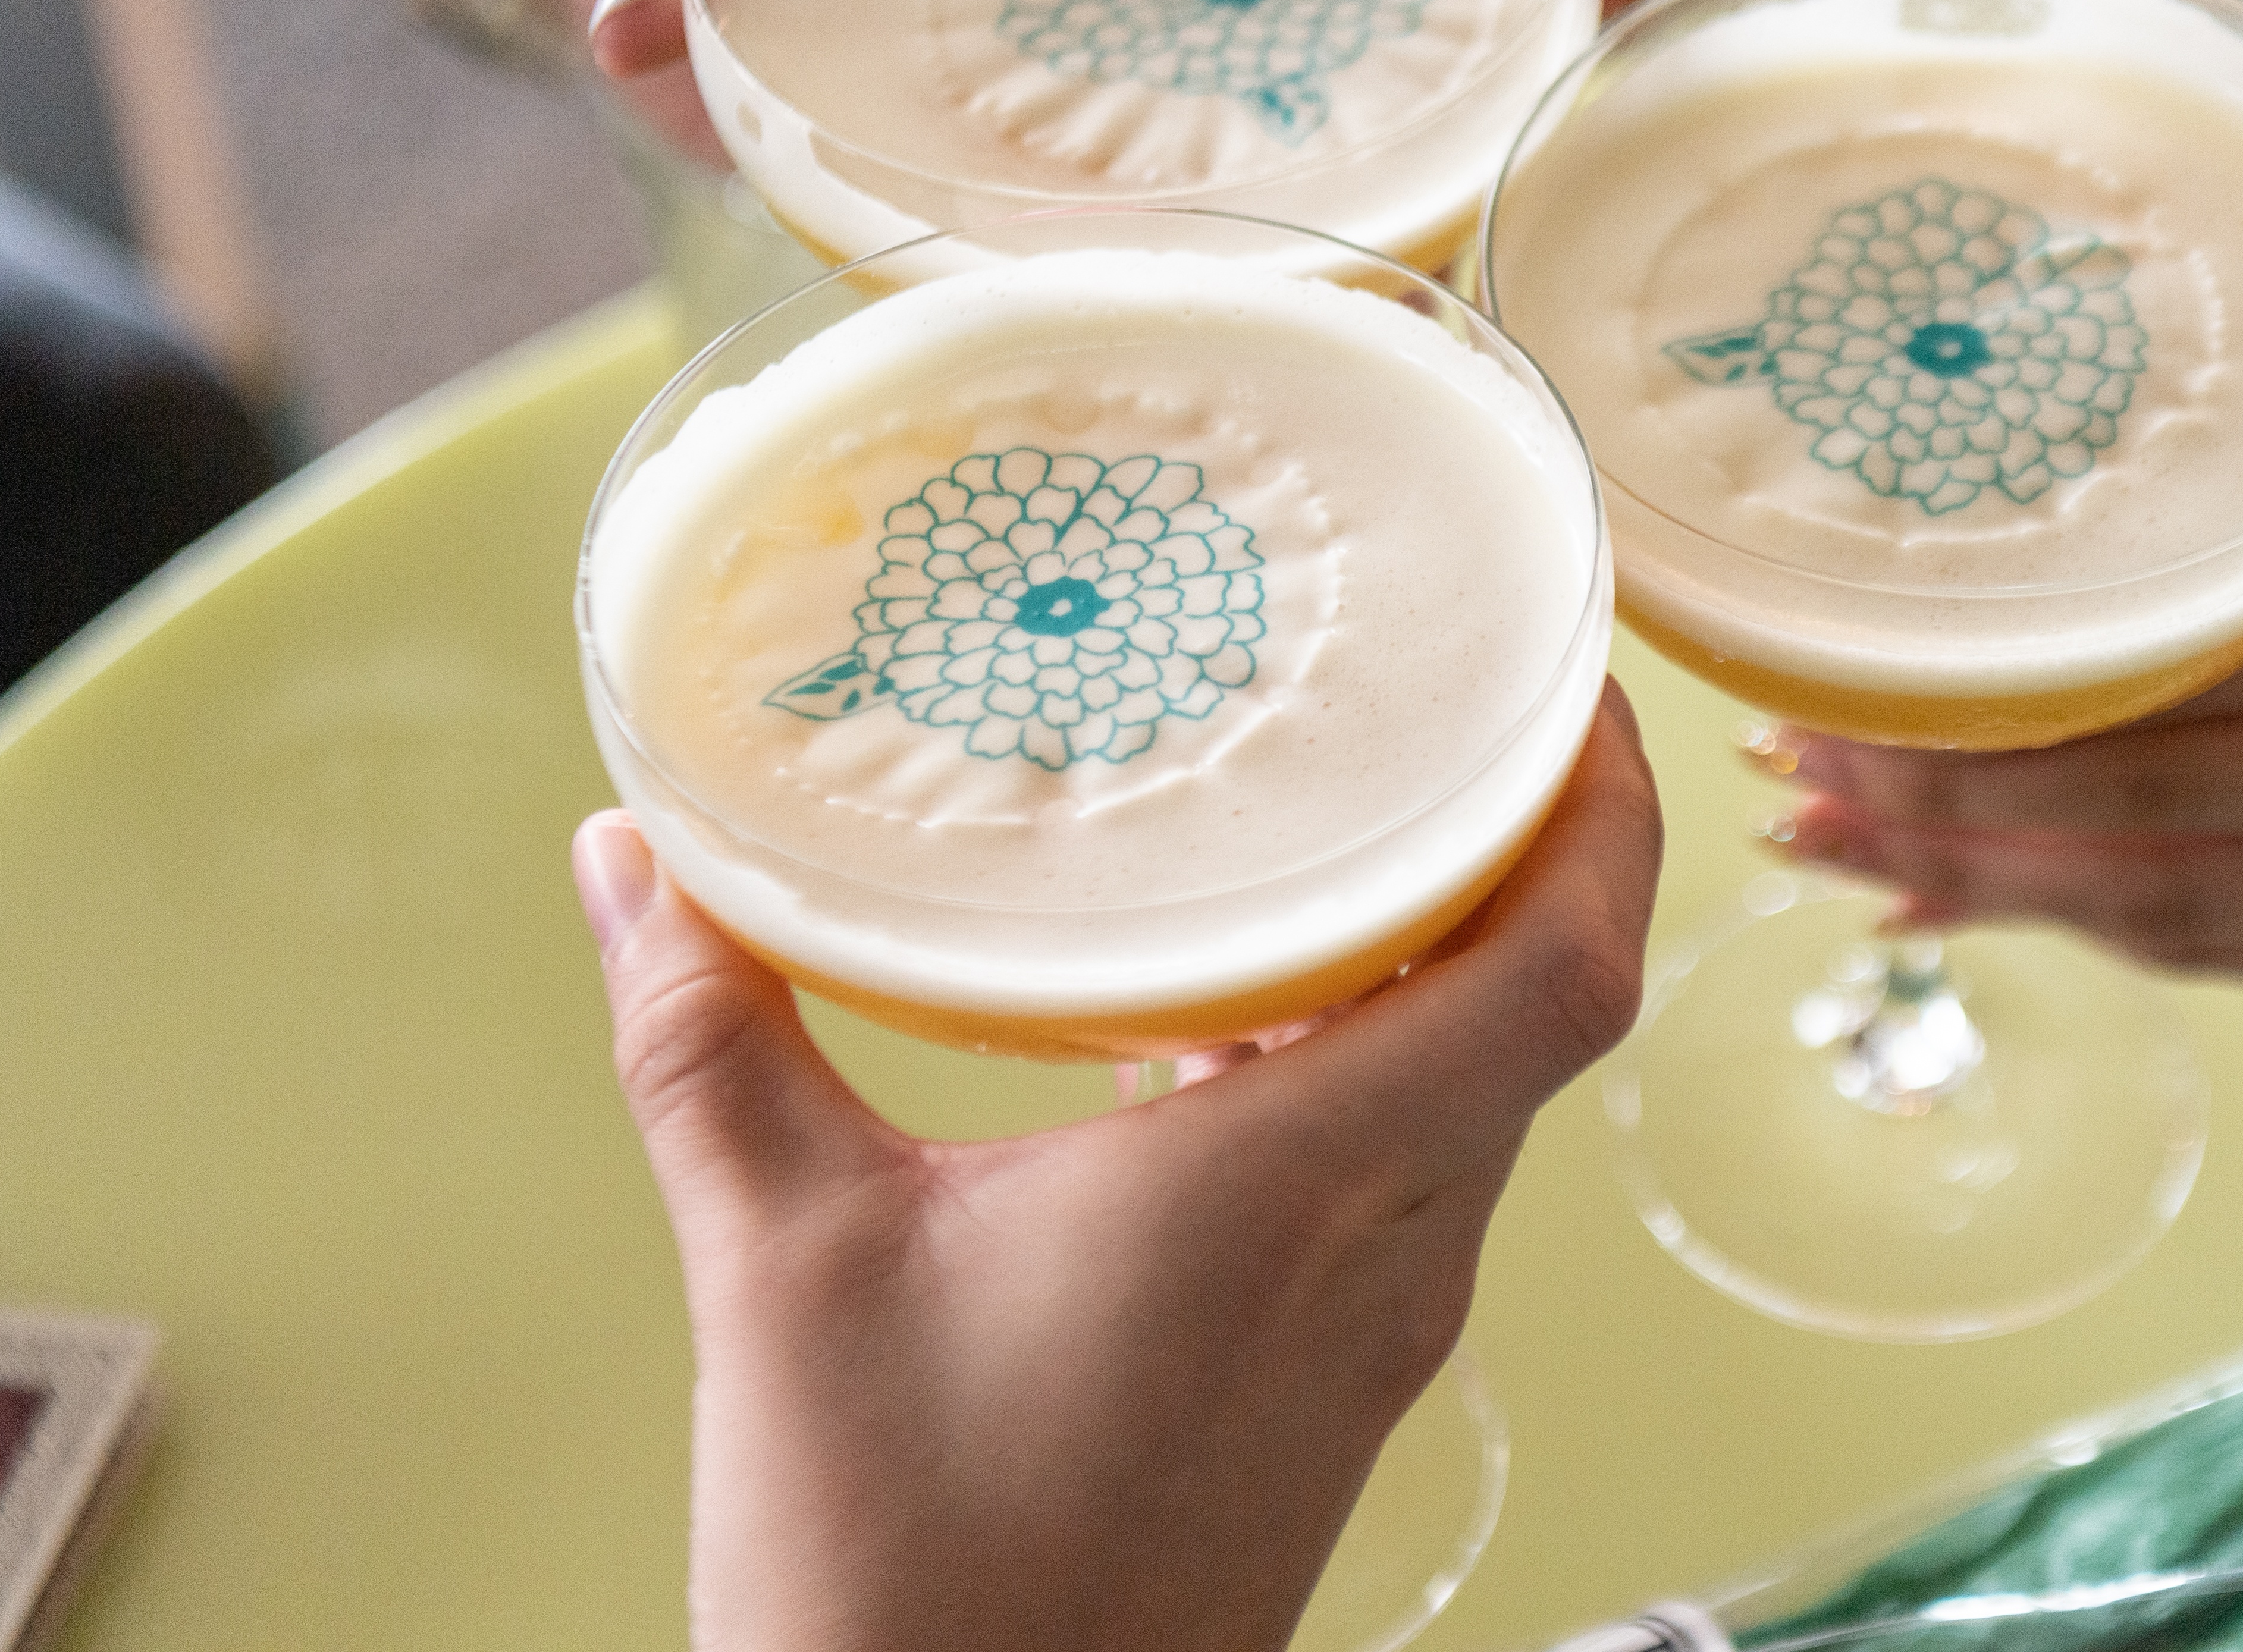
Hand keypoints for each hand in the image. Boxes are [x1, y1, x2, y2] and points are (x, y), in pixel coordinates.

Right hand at [569, 684, 1658, 1651]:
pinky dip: (1380, 1052)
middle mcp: (1386, 1250)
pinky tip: (1244, 1009)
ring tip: (1359, 812)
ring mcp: (1378, 1328)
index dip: (1614, 805)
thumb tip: (628, 854)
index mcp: (1298, 1186)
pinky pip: (1415, 1165)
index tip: (1577, 678)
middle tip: (1459, 691)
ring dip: (1457, 945)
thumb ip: (711, 1036)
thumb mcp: (782, 1263)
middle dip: (1541, 831)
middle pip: (1548, 1000)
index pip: (1564, 968)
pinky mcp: (1335, 1382)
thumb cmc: (891, 1568)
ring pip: (1484, 1087)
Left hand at [1773, 331, 2242, 986]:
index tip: (1812, 697)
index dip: (1967, 714)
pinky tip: (1949, 890)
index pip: (2163, 692)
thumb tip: (1853, 670)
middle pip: (2160, 823)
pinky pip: (2227, 955)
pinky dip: (2075, 925)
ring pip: (2179, 912)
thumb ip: (2119, 566)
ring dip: (1985, 887)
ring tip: (1837, 846)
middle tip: (1795, 787)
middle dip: (1944, 815)